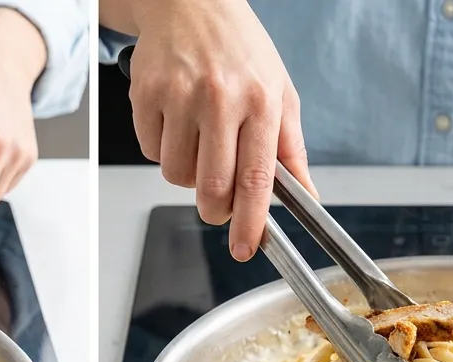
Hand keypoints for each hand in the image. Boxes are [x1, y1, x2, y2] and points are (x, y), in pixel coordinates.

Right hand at [121, 0, 314, 261]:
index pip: (256, 177)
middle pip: (211, 185)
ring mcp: (179, 96)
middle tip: (217, 203)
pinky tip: (176, 122)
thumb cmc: (239, 49)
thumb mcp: (280, 92)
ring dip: (187, 174)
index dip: (249, 220)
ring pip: (175, 174)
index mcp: (261, 100)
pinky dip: (163, 149)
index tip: (245, 247)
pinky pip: (151, 151)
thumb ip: (291, 149)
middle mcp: (220, 98)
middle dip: (214, 208)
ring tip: (198, 142)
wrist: (192, 2)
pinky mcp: (146, 94)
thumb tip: (307, 195)